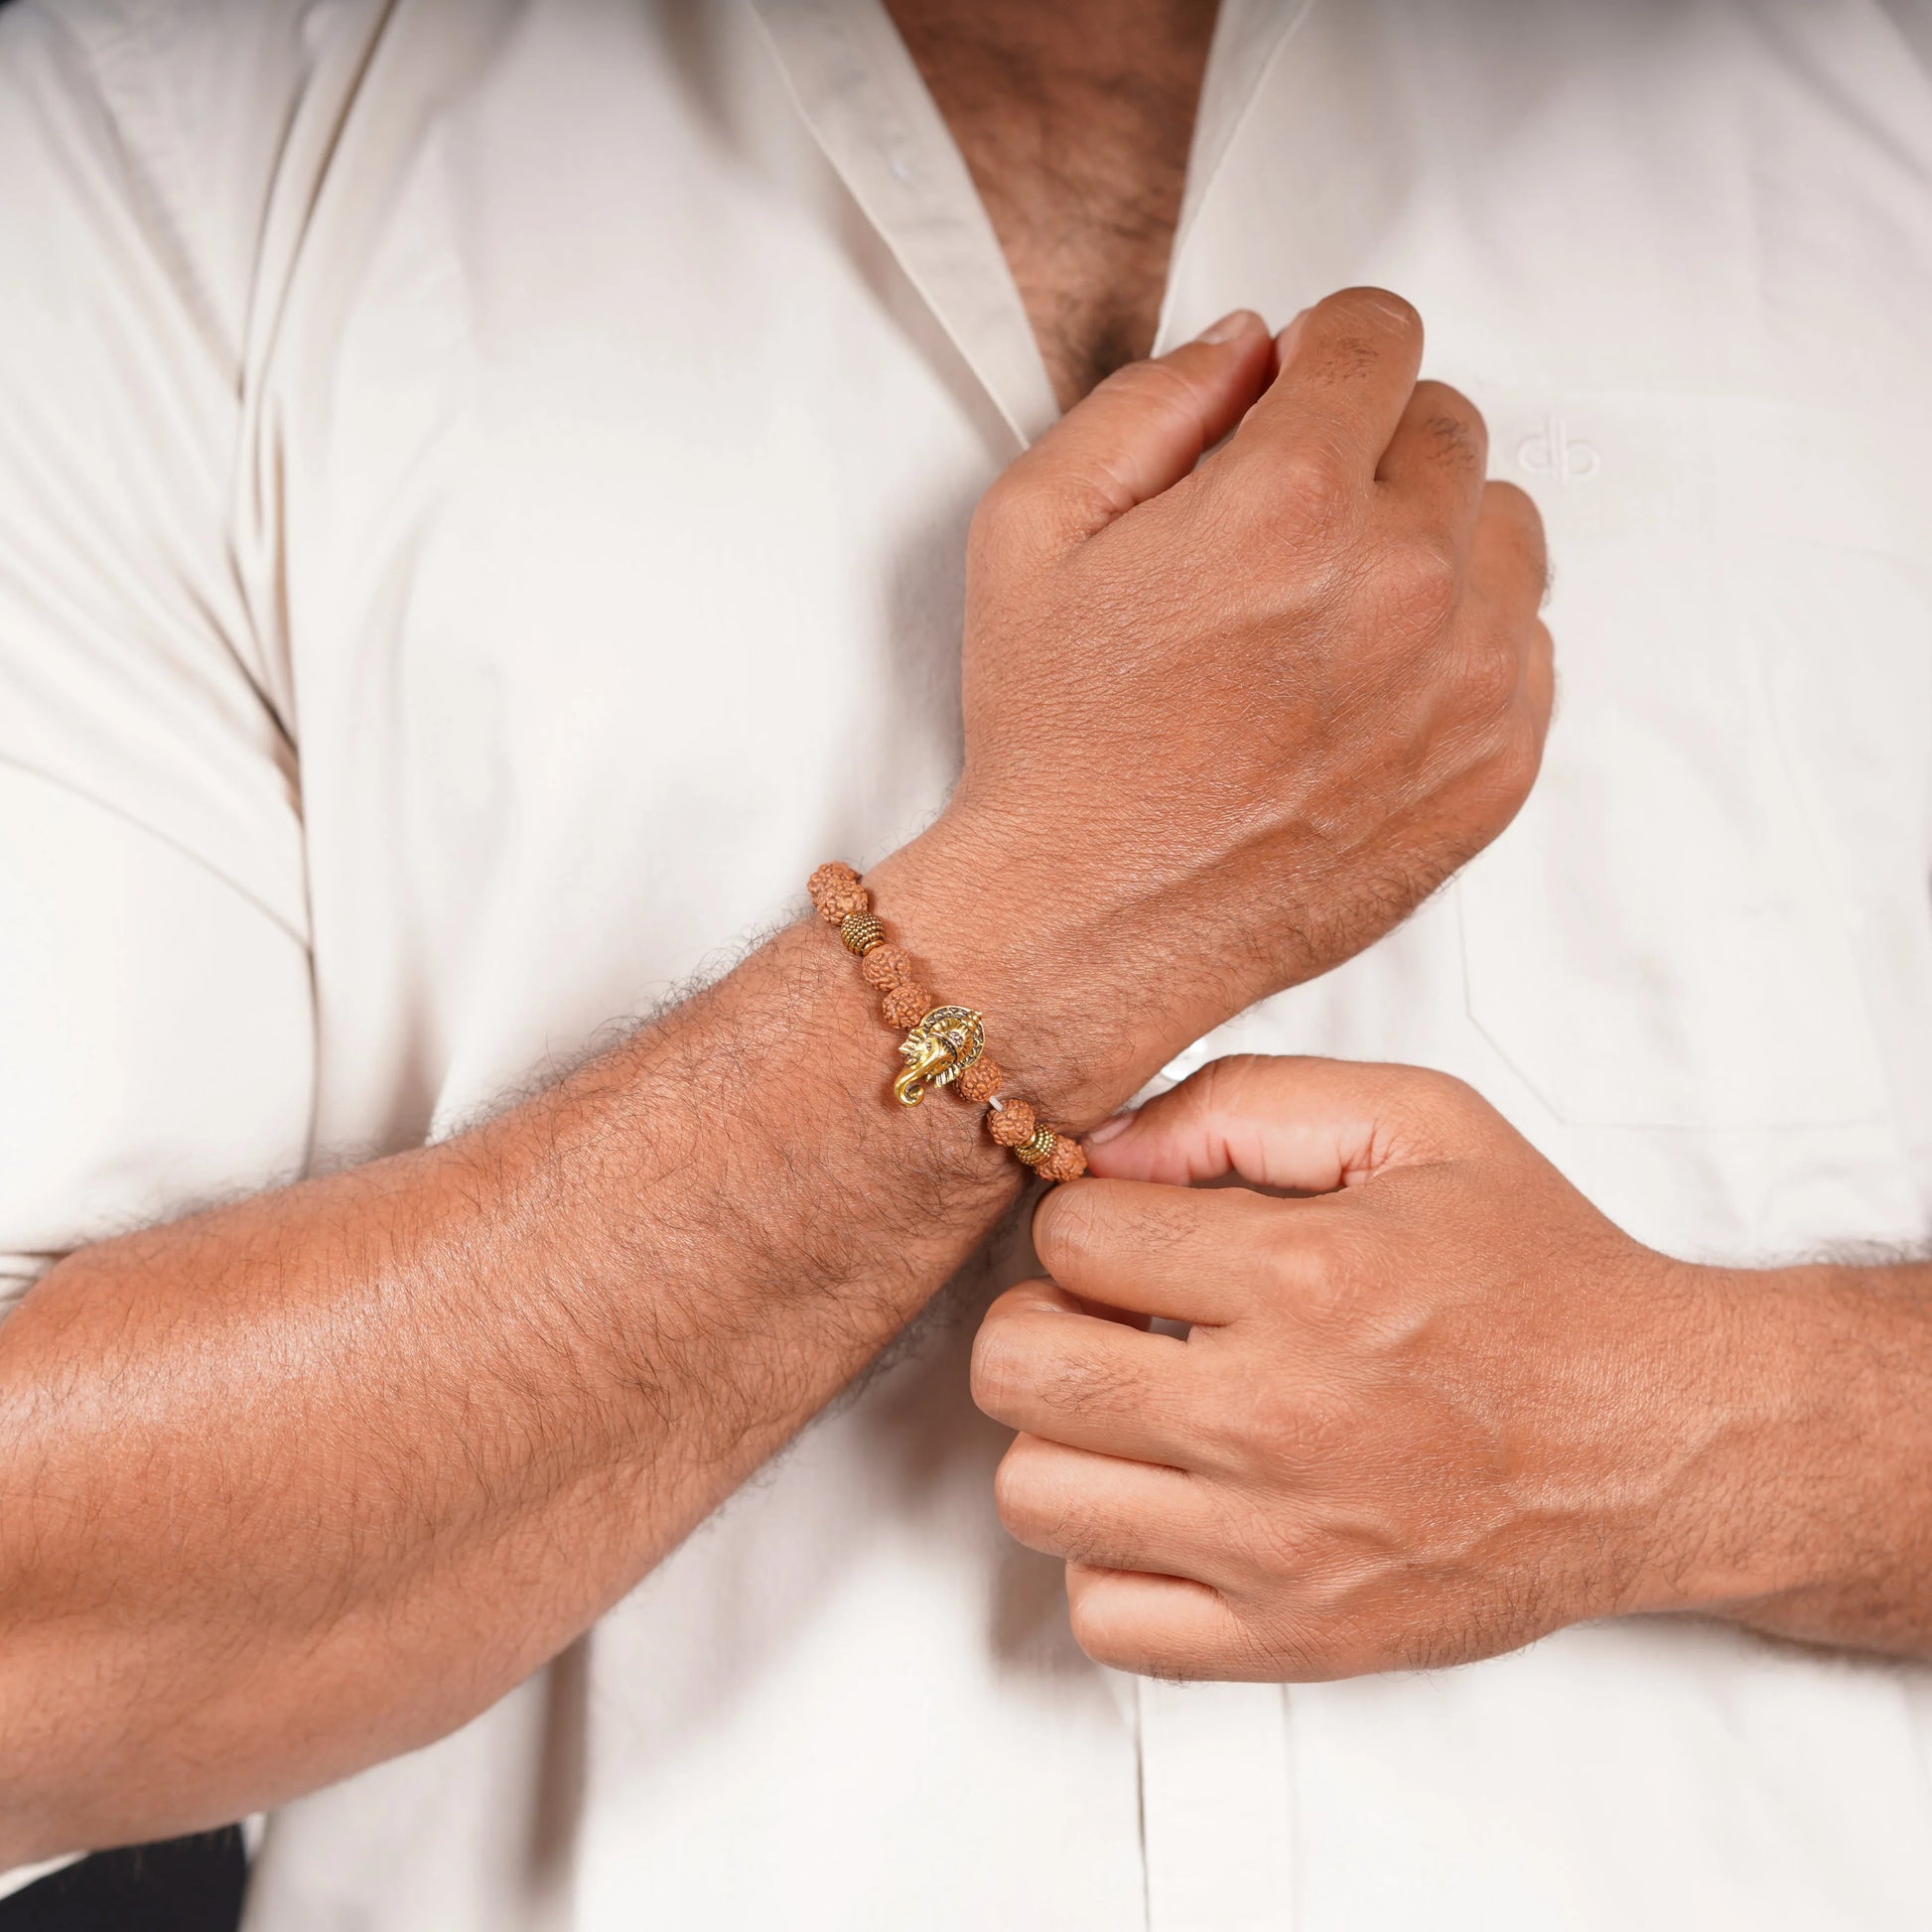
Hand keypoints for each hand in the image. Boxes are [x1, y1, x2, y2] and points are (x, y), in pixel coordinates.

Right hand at [881, 292, 1551, 1113]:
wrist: (1088, 924)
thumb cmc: (1056, 744)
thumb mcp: (1032, 530)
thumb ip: (1148, 401)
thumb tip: (1248, 347)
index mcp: (1292, 499)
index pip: (1379, 332)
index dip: (1323, 352)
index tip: (1297, 397)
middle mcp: (1406, 580)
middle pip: (1450, 426)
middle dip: (1372, 447)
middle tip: (1290, 529)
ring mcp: (1468, 681)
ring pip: (1504, 529)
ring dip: (1433, 541)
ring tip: (1332, 614)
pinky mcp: (1496, 765)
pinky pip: (1527, 644)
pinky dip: (1462, 645)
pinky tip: (1364, 690)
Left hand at [970, 1055, 1783, 1680]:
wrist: (1662, 1440)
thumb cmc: (1539, 1274)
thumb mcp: (1416, 1123)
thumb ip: (1243, 1103)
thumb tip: (1100, 1148)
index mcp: (1303, 1278)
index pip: (1068, 1235)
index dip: (1087, 1217)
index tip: (1137, 1235)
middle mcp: (1275, 1420)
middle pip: (1018, 1368)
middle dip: (1041, 1321)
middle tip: (1111, 1320)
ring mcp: (1278, 1548)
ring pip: (1036, 1494)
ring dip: (1064, 1438)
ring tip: (1140, 1411)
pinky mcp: (1294, 1641)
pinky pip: (1104, 1617)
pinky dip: (1110, 1558)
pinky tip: (1172, 1504)